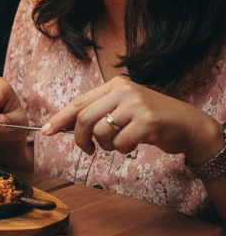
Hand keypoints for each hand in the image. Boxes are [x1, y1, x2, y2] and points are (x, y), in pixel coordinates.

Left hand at [42, 75, 223, 162]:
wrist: (189, 125)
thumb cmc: (151, 119)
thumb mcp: (124, 107)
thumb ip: (99, 112)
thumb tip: (66, 127)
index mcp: (114, 85)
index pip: (79, 102)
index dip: (60, 118)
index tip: (46, 131)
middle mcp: (124, 91)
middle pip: (84, 118)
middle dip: (80, 139)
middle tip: (86, 150)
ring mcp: (136, 105)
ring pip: (101, 132)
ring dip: (106, 146)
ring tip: (118, 145)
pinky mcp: (148, 122)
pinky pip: (120, 143)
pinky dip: (122, 150)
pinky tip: (132, 146)